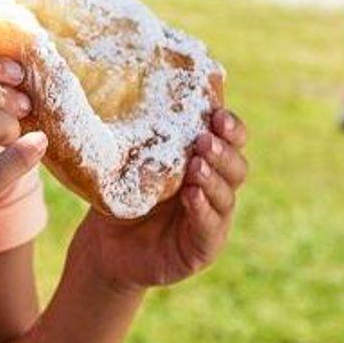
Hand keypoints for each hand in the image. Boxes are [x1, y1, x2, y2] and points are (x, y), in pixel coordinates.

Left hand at [76, 108, 248, 292]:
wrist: (106, 248)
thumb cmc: (121, 199)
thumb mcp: (128, 167)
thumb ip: (139, 142)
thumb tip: (124, 94)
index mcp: (203, 162)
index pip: (229, 140)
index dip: (231, 127)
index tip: (217, 114)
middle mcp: (214, 188)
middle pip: (237, 166)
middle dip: (224, 151)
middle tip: (204, 140)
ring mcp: (213, 218)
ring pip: (227, 195)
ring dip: (213, 177)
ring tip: (196, 165)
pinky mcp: (204, 247)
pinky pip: (210, 226)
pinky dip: (203, 209)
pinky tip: (191, 196)